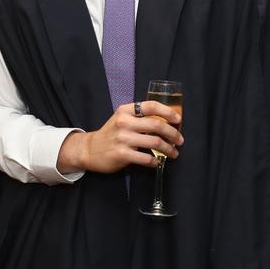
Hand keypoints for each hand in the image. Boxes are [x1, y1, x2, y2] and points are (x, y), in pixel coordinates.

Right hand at [57, 100, 182, 173]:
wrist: (89, 150)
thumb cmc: (111, 134)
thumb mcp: (121, 119)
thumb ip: (139, 117)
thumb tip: (166, 121)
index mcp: (125, 111)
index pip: (151, 106)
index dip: (168, 112)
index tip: (178, 119)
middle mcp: (124, 122)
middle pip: (157, 125)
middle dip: (173, 133)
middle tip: (179, 140)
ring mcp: (123, 139)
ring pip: (155, 142)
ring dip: (169, 149)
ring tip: (173, 153)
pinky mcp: (122, 154)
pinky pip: (147, 158)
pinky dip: (155, 161)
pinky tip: (157, 162)